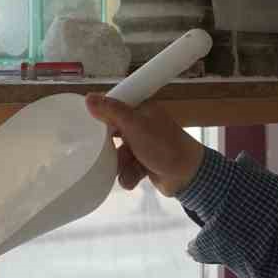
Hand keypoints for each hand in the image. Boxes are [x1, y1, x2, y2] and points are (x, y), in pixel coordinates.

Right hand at [85, 94, 205, 195]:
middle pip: (112, 134)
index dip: (101, 118)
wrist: (188, 176)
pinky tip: (134, 180)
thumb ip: (112, 112)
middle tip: (105, 154)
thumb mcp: (135, 126)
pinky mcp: (144, 163)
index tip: (89, 128)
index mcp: (140, 110)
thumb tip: (89, 98)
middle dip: (109, 149)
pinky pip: (127, 169)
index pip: (113, 108)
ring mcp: (142, 145)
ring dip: (121, 166)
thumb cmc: (164, 146)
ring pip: (118, 155)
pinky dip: (129, 175)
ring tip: (129, 169)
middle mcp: (140, 125)